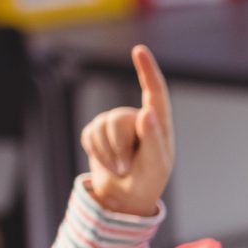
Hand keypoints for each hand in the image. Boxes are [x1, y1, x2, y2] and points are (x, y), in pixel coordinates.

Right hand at [80, 45, 175, 218]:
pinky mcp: (97, 130)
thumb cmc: (148, 180)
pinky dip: (97, 153)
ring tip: (120, 169)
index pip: (155, 91)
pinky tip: (108, 163)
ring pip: (102, 126)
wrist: (126, 197)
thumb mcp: (155, 164)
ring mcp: (116, 122)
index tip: (139, 50)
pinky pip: (89, 134)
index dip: (147, 70)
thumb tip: (146, 111)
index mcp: (159, 123)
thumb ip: (153, 139)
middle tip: (125, 168)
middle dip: (118, 147)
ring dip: (108, 153)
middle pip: (119, 119)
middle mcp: (137, 117)